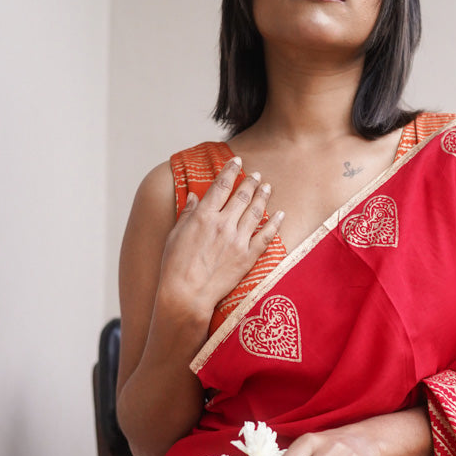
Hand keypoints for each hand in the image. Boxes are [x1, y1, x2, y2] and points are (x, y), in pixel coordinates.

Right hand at [155, 157, 282, 323]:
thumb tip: (195, 197)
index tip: (237, 161)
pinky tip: (280, 214)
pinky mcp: (247, 257)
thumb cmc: (174, 266)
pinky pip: (265, 236)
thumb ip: (188, 213)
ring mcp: (237, 240)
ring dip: (263, 197)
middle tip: (257, 175)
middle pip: (241, 196)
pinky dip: (275, 223)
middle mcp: (223, 224)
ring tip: (268, 187)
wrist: (186, 294)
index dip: (230, 170)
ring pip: (255, 212)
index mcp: (203, 216)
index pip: (220, 186)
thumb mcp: (175, 235)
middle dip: (251, 182)